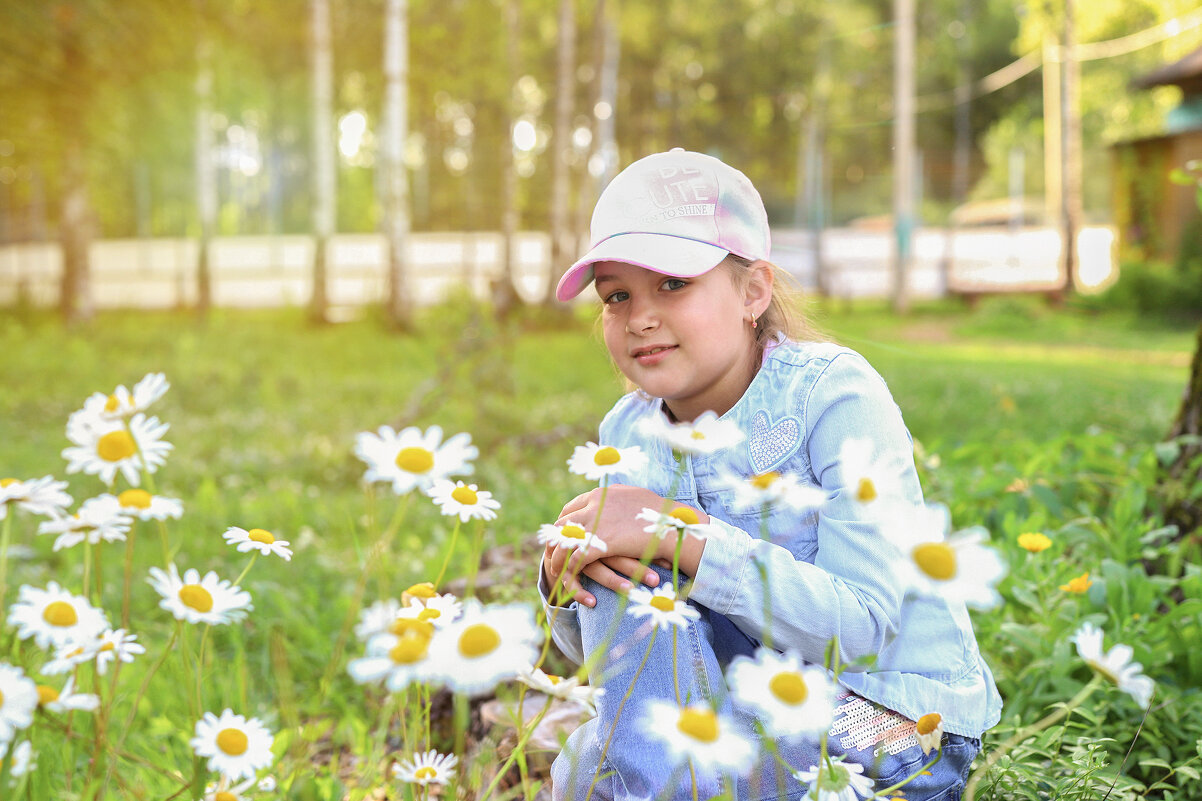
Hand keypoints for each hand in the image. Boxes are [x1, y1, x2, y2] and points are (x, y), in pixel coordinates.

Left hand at [544, 484, 706, 604]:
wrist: (674, 526)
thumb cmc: (663, 514)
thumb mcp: (635, 498)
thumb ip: (619, 500)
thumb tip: (615, 499)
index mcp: (602, 494)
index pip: (572, 506)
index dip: (564, 521)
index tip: (562, 533)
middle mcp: (594, 505)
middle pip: (563, 522)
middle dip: (555, 539)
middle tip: (551, 552)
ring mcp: (596, 523)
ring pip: (564, 541)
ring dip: (556, 555)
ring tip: (554, 567)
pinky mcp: (600, 543)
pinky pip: (574, 557)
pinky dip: (567, 567)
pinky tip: (565, 576)